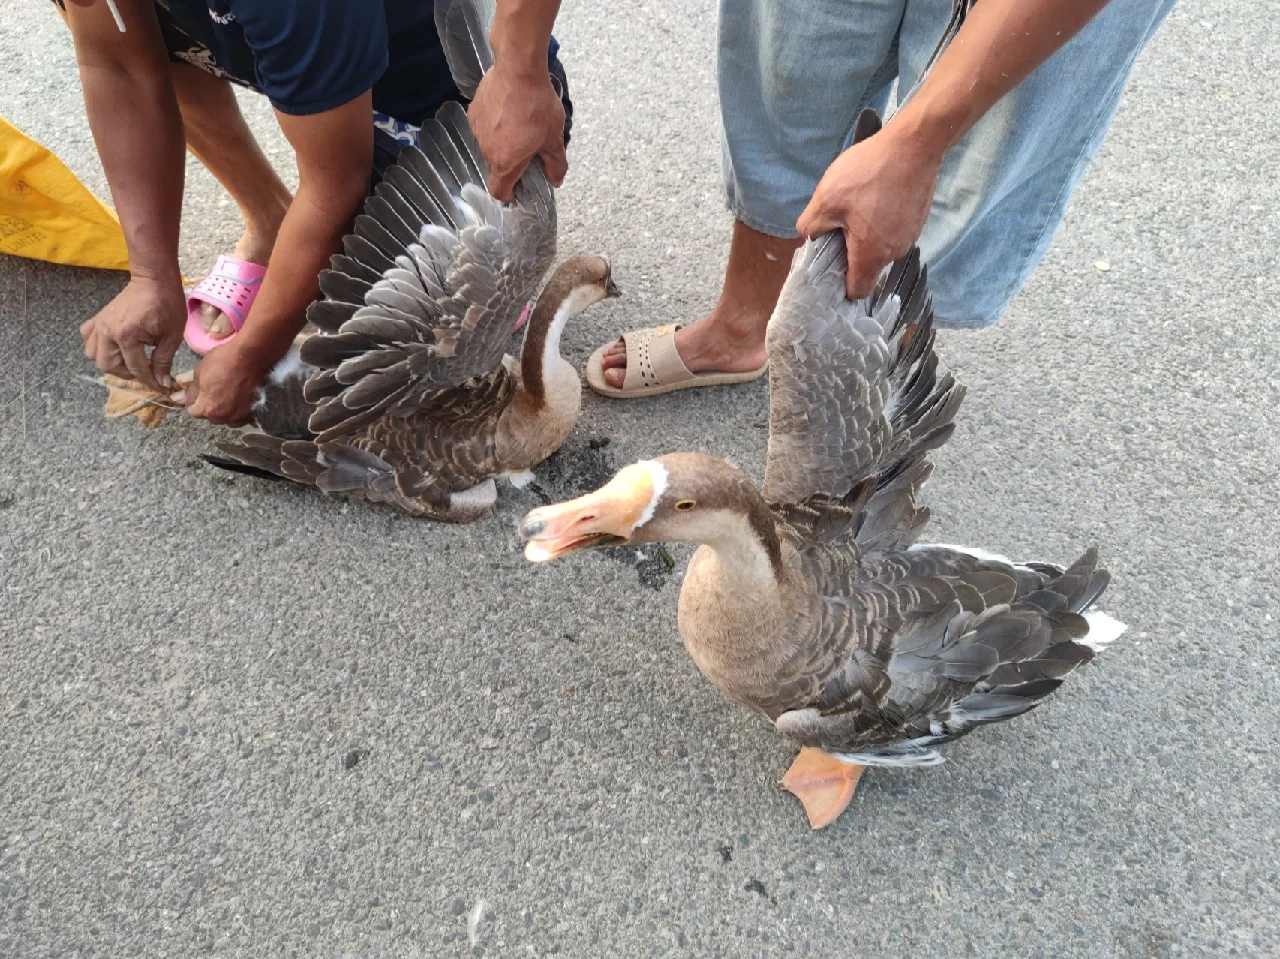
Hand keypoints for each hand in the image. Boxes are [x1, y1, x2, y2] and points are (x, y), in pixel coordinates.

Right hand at [80, 274, 185, 390]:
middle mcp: (107, 332)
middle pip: (109, 366)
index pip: (136, 368)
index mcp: (127, 336)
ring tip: (130, 361)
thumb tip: (162, 382)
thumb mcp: (171, 336)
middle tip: (145, 372)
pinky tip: (113, 347)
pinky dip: (98, 347)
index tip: (161, 388)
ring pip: (94, 355)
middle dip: (128, 374)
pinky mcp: (97, 319)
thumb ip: (163, 361)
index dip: (150, 381)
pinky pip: (88, 339)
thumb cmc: (167, 305)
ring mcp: (99, 325)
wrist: (154, 281)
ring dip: (111, 363)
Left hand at [178, 341, 265, 426]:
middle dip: (209, 407)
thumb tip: (178, 399)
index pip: (194, 412)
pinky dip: (238, 411)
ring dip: (224, 411)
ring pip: (227, 418)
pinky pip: (242, 417)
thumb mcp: (200, 371)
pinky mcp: (253, 410)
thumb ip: (191, 390)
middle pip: (211, 417)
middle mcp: (224, 416)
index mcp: (208, 408)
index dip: (193, 401)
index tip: (197, 392)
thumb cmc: (224, 361)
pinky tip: (239, 400)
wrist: (252, 356)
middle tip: (213, 391)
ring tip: (227, 397)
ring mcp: (240, 415)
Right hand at [468, 60, 566, 201]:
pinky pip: (484, 127)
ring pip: (490, 147)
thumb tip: (556, 180)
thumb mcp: (554, 139)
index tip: (518, 192)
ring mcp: (478, 130)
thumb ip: (556, 164)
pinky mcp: (474, 111)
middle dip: (511, 165)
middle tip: (528, 152)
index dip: (509, 196)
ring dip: (502, 144)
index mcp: (505, 162)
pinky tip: (508, 113)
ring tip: (519, 127)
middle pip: (496, 168)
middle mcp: (487, 149)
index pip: (499, 191)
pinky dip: (495, 126)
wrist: (518, 69)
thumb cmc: (537, 105)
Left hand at [796, 125, 942, 299]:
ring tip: (858, 203)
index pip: (857, 291)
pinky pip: (893, 229)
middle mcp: (894, 252)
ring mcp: (910, 235)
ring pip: (880, 245)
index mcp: (871, 255)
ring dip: (865, 232)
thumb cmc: (869, 173)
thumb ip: (810, 227)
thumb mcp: (826, 200)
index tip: (829, 268)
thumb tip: (809, 238)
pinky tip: (875, 195)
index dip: (840, 286)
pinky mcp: (917, 218)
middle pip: (867, 266)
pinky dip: (882, 219)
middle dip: (850, 251)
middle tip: (839, 222)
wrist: (914, 144)